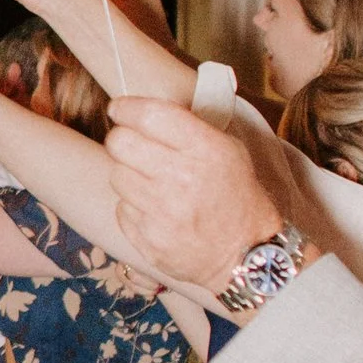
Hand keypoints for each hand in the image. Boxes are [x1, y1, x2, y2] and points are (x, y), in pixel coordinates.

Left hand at [104, 98, 287, 288]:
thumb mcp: (229, 151)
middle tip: (131, 146)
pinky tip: (156, 211)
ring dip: (129, 175)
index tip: (120, 109)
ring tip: (151, 183)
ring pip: (116, 175)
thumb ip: (189, 128)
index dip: (126, 108)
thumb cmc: (236, 196)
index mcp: (204, 150)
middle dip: (122, 140)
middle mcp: (180, 178)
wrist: (246, 254)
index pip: (149, 115)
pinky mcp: (148, 239)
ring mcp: (162, 212)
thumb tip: (142, 111)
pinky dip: (133, 207)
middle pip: (120, 143)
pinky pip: (122, 209)